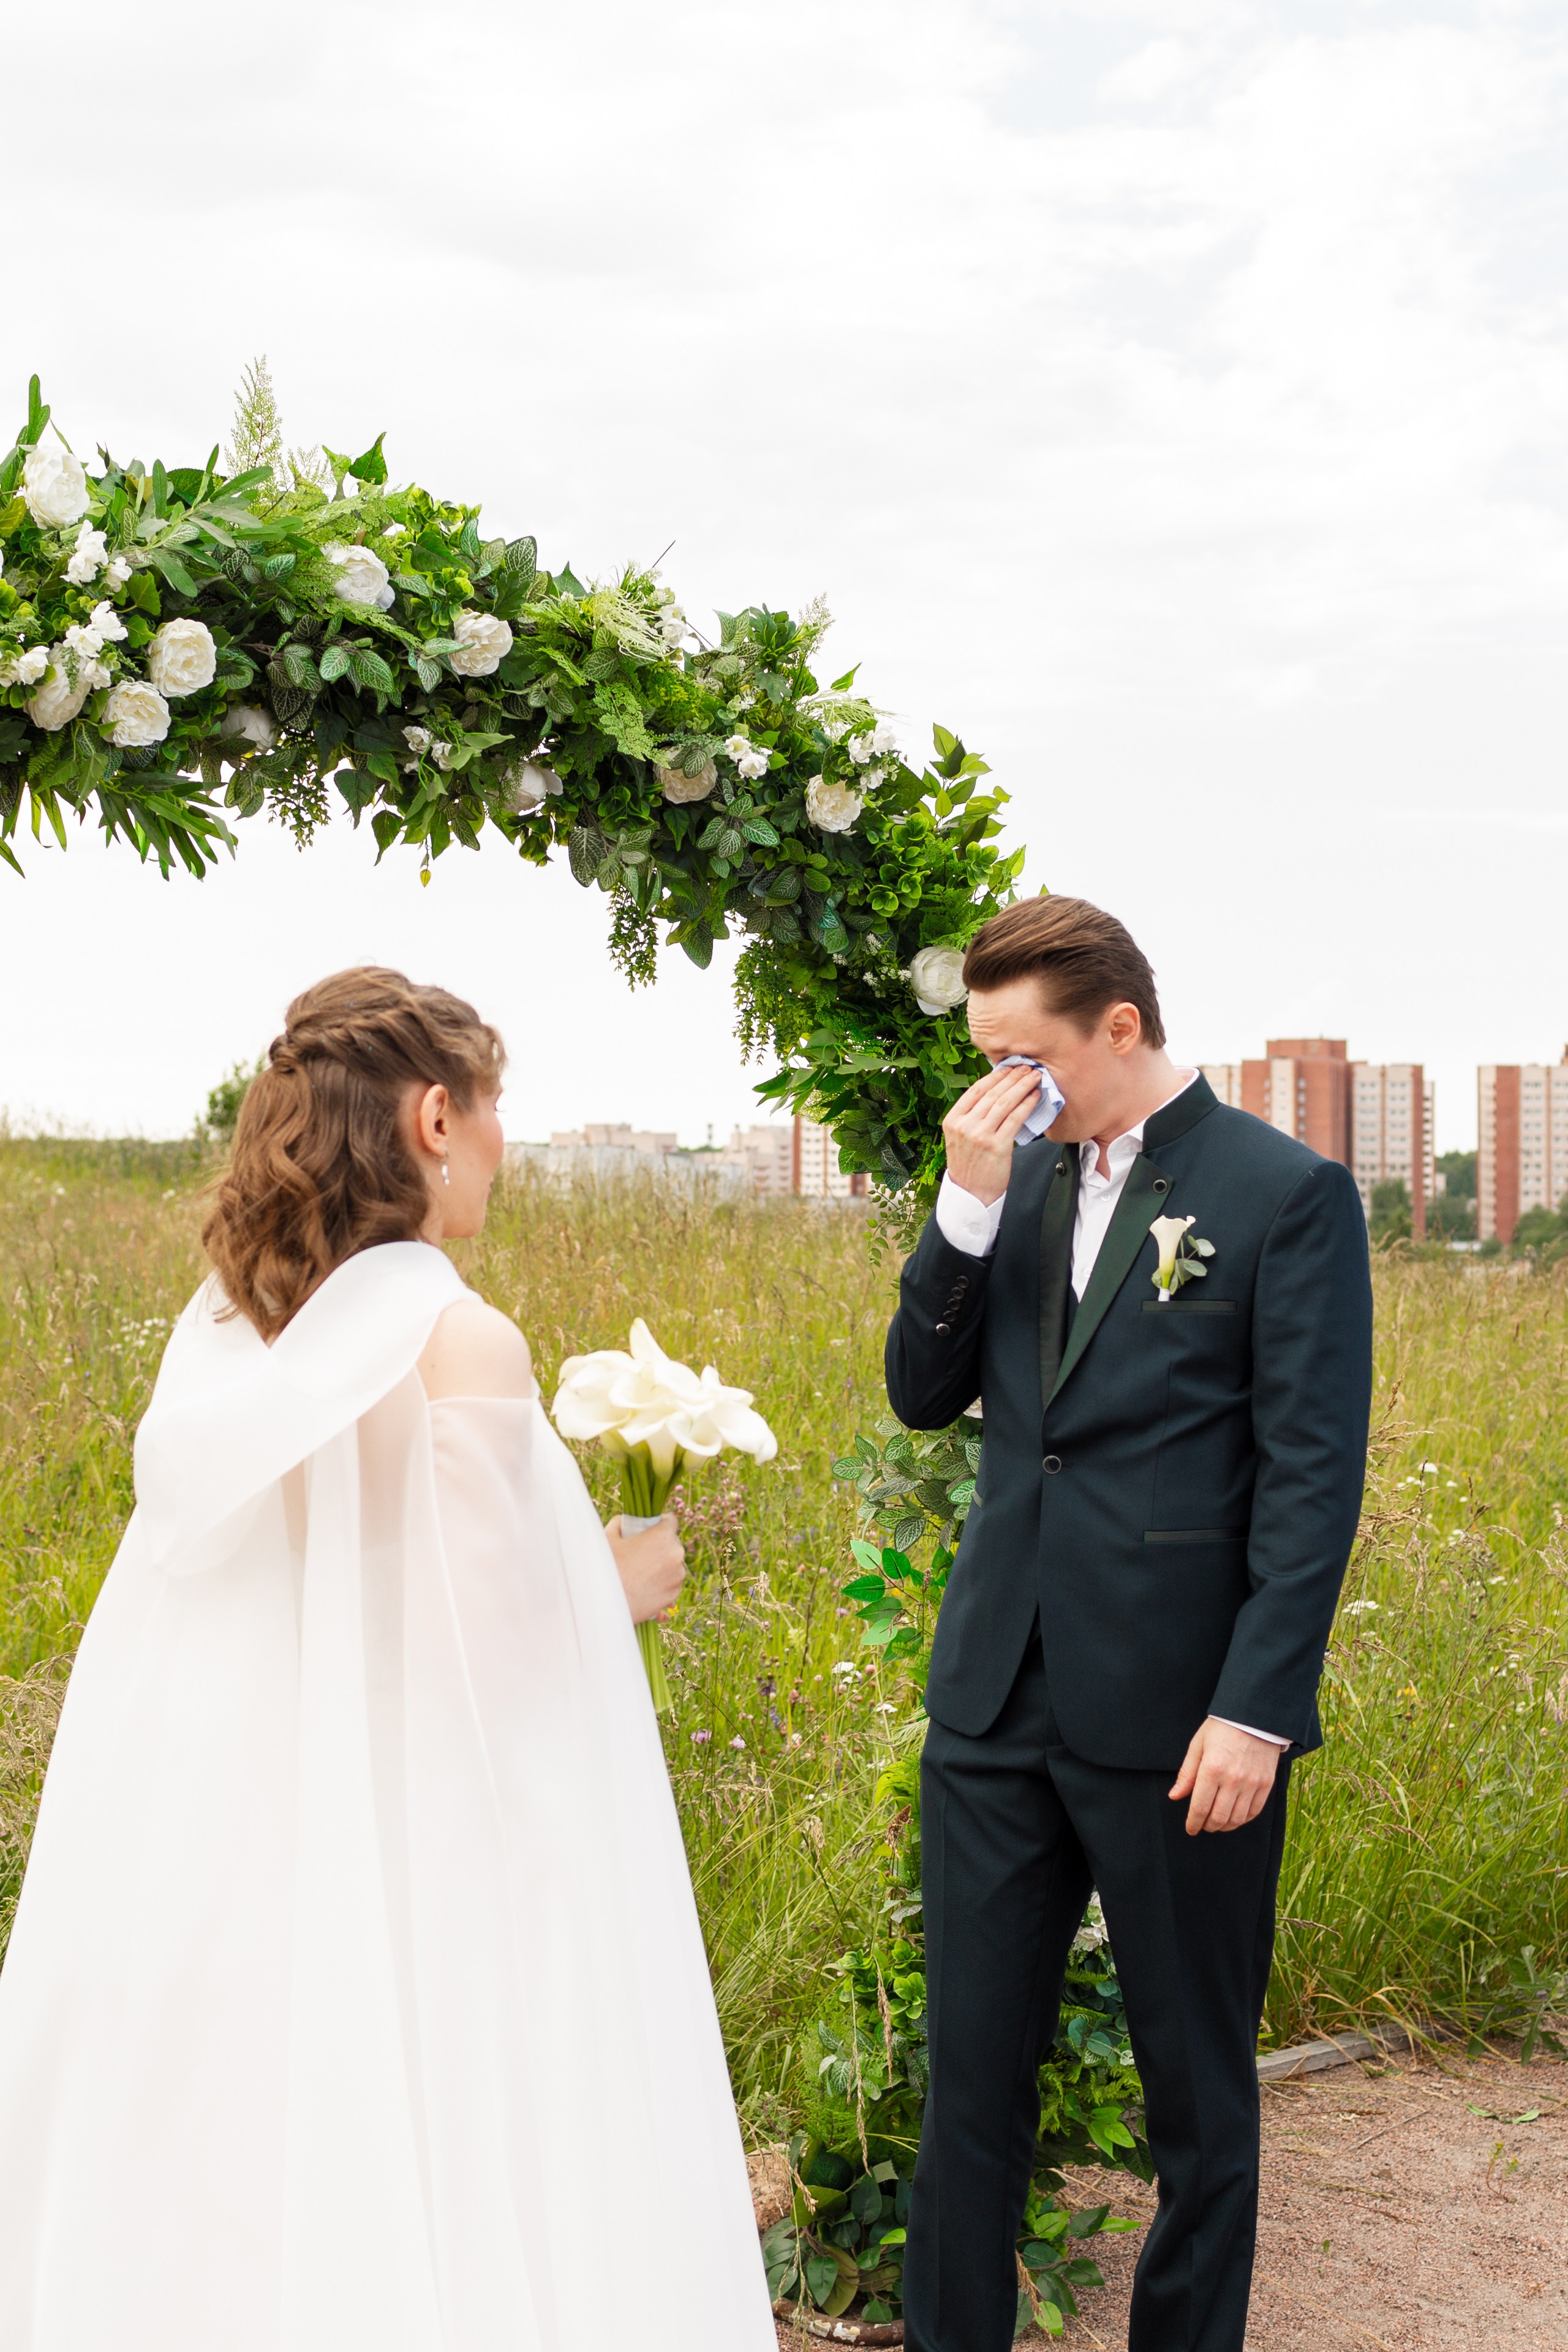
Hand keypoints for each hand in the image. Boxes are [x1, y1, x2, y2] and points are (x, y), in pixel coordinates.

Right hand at [605, 1513, 686, 1624]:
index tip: (650, 1530)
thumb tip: (625, 1522)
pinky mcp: (674, 1594)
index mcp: (663, 1535)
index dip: (659, 1524)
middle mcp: (676, 1554)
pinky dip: (661, 1582)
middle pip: (672, 1543)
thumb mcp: (608, 1537)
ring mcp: (677, 1575)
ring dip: (662, 1565)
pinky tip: (644, 1585)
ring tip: (640, 1573)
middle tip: (641, 1554)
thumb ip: (620, 1523)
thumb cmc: (605, 1567)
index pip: (670, 1520)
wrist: (604, 1603)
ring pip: (672, 1564)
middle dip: (660, 1546)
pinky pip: (671, 1582)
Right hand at [942, 1062, 1049, 1207]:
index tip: (1009, 1067)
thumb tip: (996, 1092)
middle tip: (1028, 1067)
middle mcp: (964, 1125)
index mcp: (953, 1120)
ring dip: (1022, 1086)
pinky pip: (1015, 1118)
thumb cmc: (970, 1165)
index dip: (995, 1075)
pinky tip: (1035, 1097)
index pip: (976, 1090)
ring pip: (1005, 1103)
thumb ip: (972, 1116)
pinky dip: (1027, 1105)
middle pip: (992, 1093)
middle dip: (1013, 1077)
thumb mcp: (961, 1137)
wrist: (971, 1194)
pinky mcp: (997, 1146)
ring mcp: (980, 1135)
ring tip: (1035, 1077)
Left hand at [1168, 1718, 1282, 1835]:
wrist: (1254, 1716)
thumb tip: (1175, 1796)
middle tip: (1203, 1825)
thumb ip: (1187, 1774)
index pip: (1200, 1807)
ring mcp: (1252, 1783)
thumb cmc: (1222, 1728)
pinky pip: (1254, 1811)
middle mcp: (1233, 1779)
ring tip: (1217, 1823)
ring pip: (1237, 1819)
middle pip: (1218, 1817)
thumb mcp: (1198, 1745)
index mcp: (1212, 1769)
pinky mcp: (1266, 1784)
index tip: (1190, 1828)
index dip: (1193, 1822)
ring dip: (1225, 1826)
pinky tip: (1234, 1817)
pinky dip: (1242, 1819)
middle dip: (1208, 1826)